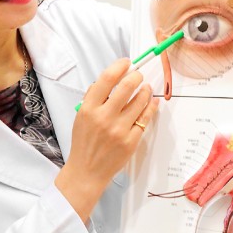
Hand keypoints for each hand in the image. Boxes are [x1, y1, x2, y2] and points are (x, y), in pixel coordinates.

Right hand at [55, 58, 159, 219]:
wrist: (87, 171)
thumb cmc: (84, 142)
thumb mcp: (81, 116)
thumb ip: (93, 97)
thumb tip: (112, 78)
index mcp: (89, 109)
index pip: (106, 79)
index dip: (119, 66)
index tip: (127, 62)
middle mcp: (104, 117)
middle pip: (127, 87)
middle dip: (136, 76)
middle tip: (139, 75)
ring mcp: (119, 129)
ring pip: (140, 101)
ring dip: (146, 90)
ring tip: (146, 88)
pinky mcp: (131, 140)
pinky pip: (146, 118)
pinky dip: (151, 106)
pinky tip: (152, 101)